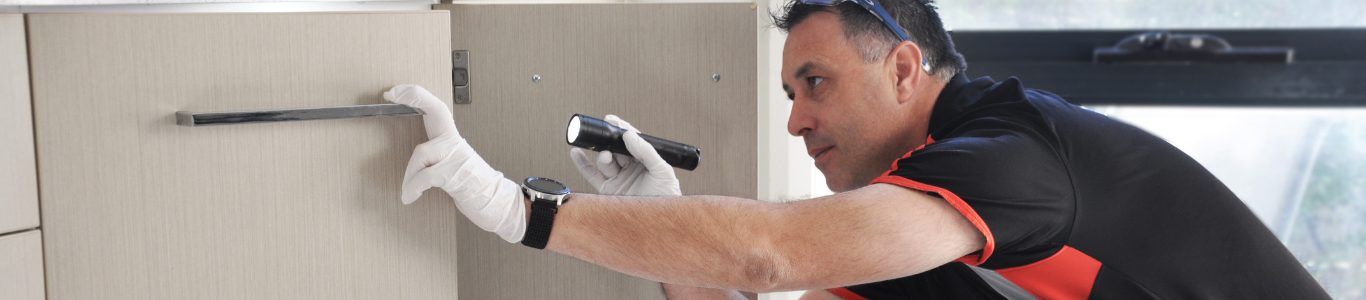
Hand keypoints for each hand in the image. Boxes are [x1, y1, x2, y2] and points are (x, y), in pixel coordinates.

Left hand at [385, 84, 525, 242]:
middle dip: (413, 97)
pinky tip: (409, 197)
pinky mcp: (454, 174)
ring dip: (409, 175)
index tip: (395, 93)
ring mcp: (456, 157)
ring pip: (422, 153)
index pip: (436, 109)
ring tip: (407, 191)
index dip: (417, 97)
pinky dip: (413, 188)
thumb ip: (437, 156)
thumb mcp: (453, 165)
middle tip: (391, 94)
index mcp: (452, 140)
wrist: (498, 204)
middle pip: (436, 110)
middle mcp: (455, 143)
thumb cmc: (474, 187)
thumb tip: (416, 156)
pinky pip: (424, 177)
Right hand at [569, 115, 681, 196]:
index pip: (631, 141)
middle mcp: (630, 168)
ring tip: (606, 156)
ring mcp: (618, 179)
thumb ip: (647, 151)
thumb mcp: (662, 171)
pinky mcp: (608, 190)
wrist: (659, 225)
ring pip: (604, 161)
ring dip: (602, 155)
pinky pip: (592, 175)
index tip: (612, 120)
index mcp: (645, 160)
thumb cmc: (667, 198)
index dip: (621, 129)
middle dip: (610, 142)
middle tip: (606, 138)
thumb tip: (630, 135)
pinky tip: (577, 154)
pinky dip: (583, 164)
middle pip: (616, 149)